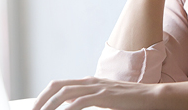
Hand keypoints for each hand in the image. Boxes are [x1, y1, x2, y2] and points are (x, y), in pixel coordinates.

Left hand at [32, 76, 157, 109]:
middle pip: (57, 86)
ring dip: (50, 105)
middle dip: (41, 99)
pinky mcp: (105, 95)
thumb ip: (89, 100)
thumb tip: (72, 106)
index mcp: (88, 82)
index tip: (36, 108)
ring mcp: (97, 87)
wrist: (151, 97)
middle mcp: (90, 81)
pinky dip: (68, 109)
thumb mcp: (105, 99)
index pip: (60, 85)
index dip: (45, 95)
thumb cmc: (129, 100)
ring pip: (65, 93)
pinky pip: (81, 102)